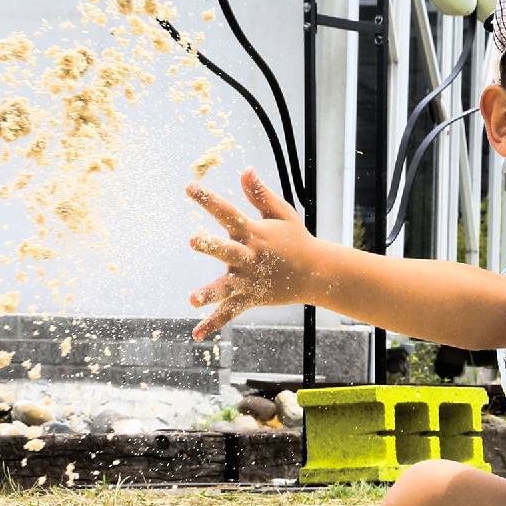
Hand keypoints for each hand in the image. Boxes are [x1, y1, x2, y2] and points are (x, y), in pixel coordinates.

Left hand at [184, 167, 315, 339]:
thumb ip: (260, 195)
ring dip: (210, 292)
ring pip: (226, 286)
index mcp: (254, 233)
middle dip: (210, 245)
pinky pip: (230, 312)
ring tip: (192, 299)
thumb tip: (245, 170)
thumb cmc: (297, 239)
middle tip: (193, 240)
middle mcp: (249, 256)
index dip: (208, 199)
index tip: (188, 187)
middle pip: (227, 249)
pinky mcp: (251, 298)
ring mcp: (249, 280)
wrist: (317, 273)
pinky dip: (214, 323)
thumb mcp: (282, 214)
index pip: (227, 212)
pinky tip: (196, 335)